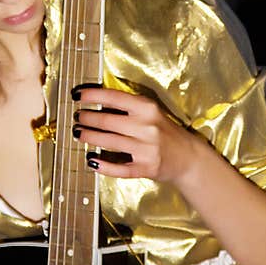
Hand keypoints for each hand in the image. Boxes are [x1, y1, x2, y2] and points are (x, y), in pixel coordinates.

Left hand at [72, 85, 199, 182]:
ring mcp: (146, 149)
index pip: (114, 98)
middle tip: (77, 118)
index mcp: (148, 108)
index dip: (92, 96)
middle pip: (107, 121)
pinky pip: (119, 168)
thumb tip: (98, 102)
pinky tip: (90, 160)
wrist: (189, 158)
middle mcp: (147, 127)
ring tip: (78, 134)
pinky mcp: (146, 168)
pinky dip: (102, 165)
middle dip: (87, 118)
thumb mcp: (152, 113)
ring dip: (89, 137)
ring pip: (109, 142)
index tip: (77, 96)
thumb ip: (130, 108)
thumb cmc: (166, 132)